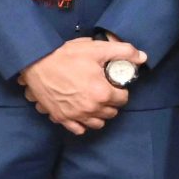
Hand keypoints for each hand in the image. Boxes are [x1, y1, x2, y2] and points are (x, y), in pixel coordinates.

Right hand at [18, 38, 143, 134]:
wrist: (35, 62)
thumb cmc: (65, 55)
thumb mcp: (96, 48)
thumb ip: (123, 52)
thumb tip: (143, 58)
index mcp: (102, 93)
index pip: (123, 99)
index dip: (120, 90)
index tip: (113, 83)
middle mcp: (91, 108)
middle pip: (111, 112)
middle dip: (111, 102)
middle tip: (103, 90)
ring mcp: (75, 115)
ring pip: (97, 123)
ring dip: (99, 115)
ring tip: (94, 102)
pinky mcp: (61, 117)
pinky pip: (78, 129)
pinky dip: (82, 123)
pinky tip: (81, 112)